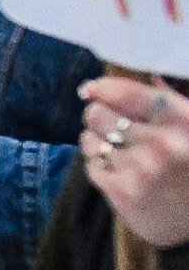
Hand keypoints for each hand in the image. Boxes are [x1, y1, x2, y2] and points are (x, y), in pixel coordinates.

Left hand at [80, 76, 188, 247]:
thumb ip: (174, 102)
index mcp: (181, 120)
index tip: (90, 90)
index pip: (125, 93)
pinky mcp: (122, 192)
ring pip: (91, 140)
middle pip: (99, 114)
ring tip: (111, 146)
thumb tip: (149, 77)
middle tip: (104, 121)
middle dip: (97, 115)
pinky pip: (91, 166)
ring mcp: (139, 168)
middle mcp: (159, 142)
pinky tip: (115, 167)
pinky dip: (98, 164)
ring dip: (95, 140)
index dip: (101, 88)